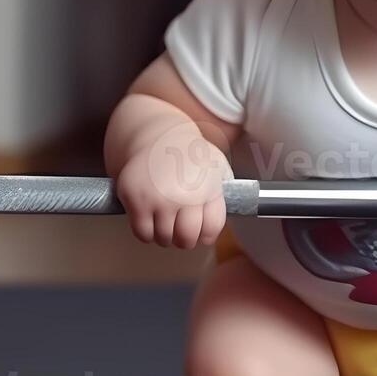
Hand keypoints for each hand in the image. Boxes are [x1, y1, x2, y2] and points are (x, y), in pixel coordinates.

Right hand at [116, 126, 232, 248]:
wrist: (159, 136)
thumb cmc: (191, 154)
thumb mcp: (218, 166)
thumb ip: (229, 190)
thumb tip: (241, 207)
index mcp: (208, 188)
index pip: (210, 231)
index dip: (205, 235)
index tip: (201, 232)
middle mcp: (184, 195)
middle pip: (186, 239)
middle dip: (185, 238)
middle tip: (180, 229)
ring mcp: (158, 198)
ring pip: (163, 239)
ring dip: (164, 234)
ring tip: (165, 219)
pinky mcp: (135, 198)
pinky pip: (142, 233)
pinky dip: (145, 232)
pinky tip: (149, 219)